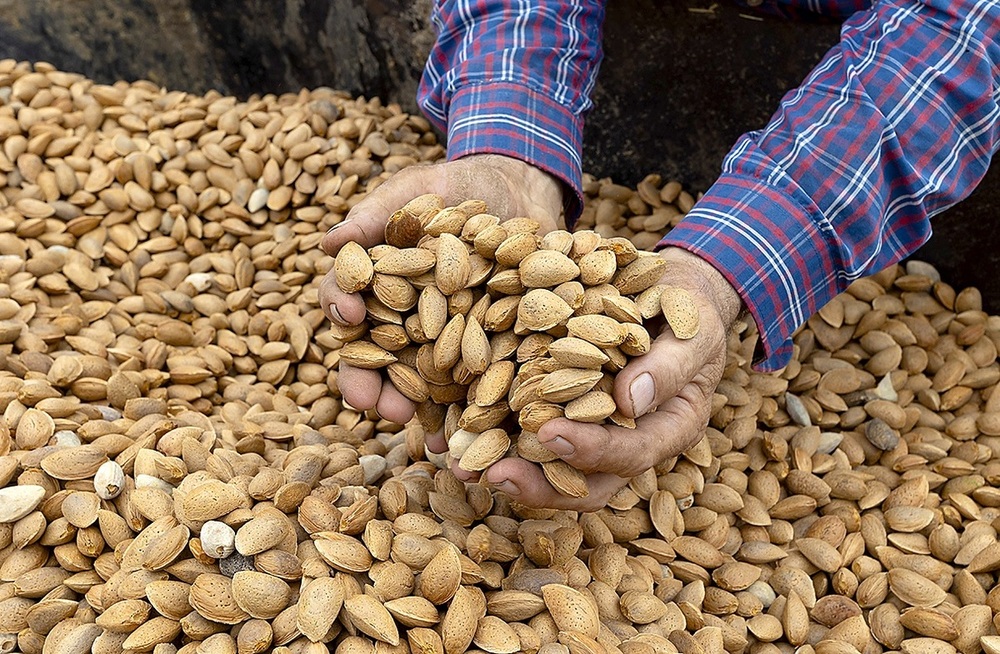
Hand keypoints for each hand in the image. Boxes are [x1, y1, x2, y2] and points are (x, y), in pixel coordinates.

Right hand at [318, 154, 563, 429]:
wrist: (521, 192)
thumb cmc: (458, 187)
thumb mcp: (416, 189)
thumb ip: (377, 213)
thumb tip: (330, 242)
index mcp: (379, 286)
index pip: (347, 304)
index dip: (341, 311)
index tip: (347, 313)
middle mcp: (405, 320)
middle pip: (378, 360)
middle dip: (374, 386)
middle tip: (375, 404)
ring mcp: (447, 338)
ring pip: (424, 384)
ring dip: (423, 413)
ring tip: (428, 438)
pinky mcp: (488, 347)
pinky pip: (478, 384)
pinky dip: (477, 412)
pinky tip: (479, 435)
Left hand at [479, 247, 744, 511]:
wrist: (669, 292)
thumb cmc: (688, 309)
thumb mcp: (692, 328)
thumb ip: (669, 365)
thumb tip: (631, 399)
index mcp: (668, 428)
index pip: (631, 454)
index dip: (591, 450)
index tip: (552, 434)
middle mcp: (628, 442)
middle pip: (586, 483)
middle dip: (539, 485)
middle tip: (494, 474)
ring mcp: (592, 432)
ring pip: (551, 469)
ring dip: (506, 471)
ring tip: (461, 465)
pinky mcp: (561, 412)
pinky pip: (525, 434)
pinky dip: (490, 436)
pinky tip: (448, 434)